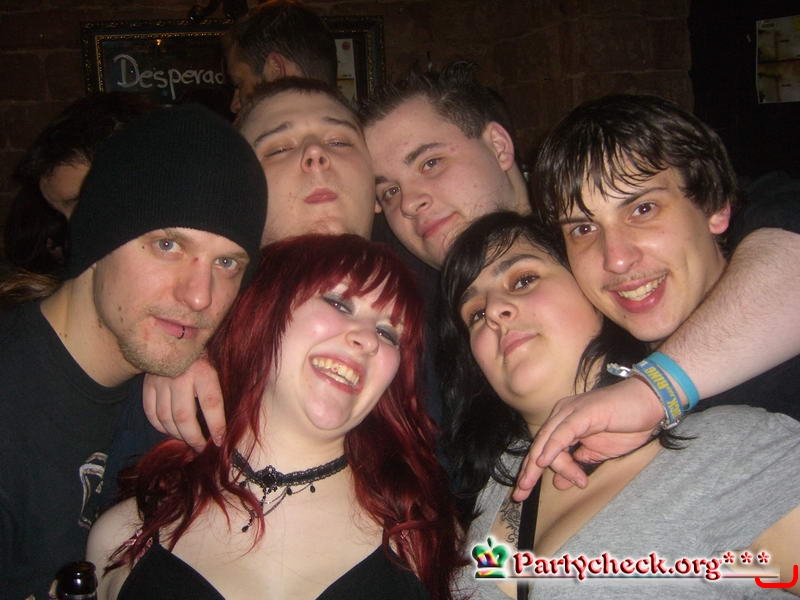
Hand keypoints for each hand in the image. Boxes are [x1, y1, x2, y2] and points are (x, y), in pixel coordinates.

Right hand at [142, 355, 225, 451]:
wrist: (177, 336)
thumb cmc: (205, 356)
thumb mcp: (219, 366)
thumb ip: (221, 390)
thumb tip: (227, 421)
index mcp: (203, 370)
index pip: (211, 404)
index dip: (216, 426)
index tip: (219, 441)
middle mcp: (180, 376)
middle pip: (184, 417)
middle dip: (193, 438)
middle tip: (201, 448)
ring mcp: (161, 380)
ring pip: (166, 418)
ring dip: (177, 434)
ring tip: (187, 440)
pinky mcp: (147, 384)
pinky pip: (151, 413)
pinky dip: (160, 427)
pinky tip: (171, 430)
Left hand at [512, 376, 663, 500]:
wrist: (649, 403)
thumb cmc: (627, 425)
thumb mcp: (597, 453)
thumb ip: (577, 465)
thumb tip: (560, 484)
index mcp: (563, 422)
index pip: (542, 449)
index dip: (532, 471)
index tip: (523, 493)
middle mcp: (562, 414)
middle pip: (538, 445)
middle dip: (527, 471)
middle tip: (519, 494)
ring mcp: (570, 411)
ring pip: (547, 440)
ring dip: (538, 465)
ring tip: (531, 484)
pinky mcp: (582, 412)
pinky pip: (563, 432)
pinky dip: (552, 448)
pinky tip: (544, 462)